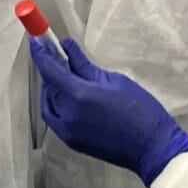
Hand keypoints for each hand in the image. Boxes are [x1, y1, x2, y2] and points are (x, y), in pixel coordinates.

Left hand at [30, 36, 187, 182]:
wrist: (152, 147)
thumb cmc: (140, 111)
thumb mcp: (114, 81)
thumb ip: (85, 66)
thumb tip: (68, 48)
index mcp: (79, 95)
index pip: (50, 70)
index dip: (40, 53)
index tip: (35, 40)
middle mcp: (68, 114)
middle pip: (49, 87)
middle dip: (51, 71)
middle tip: (59, 58)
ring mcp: (68, 131)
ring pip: (49, 104)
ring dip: (53, 89)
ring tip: (67, 77)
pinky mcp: (72, 142)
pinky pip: (55, 119)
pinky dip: (56, 105)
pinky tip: (69, 97)